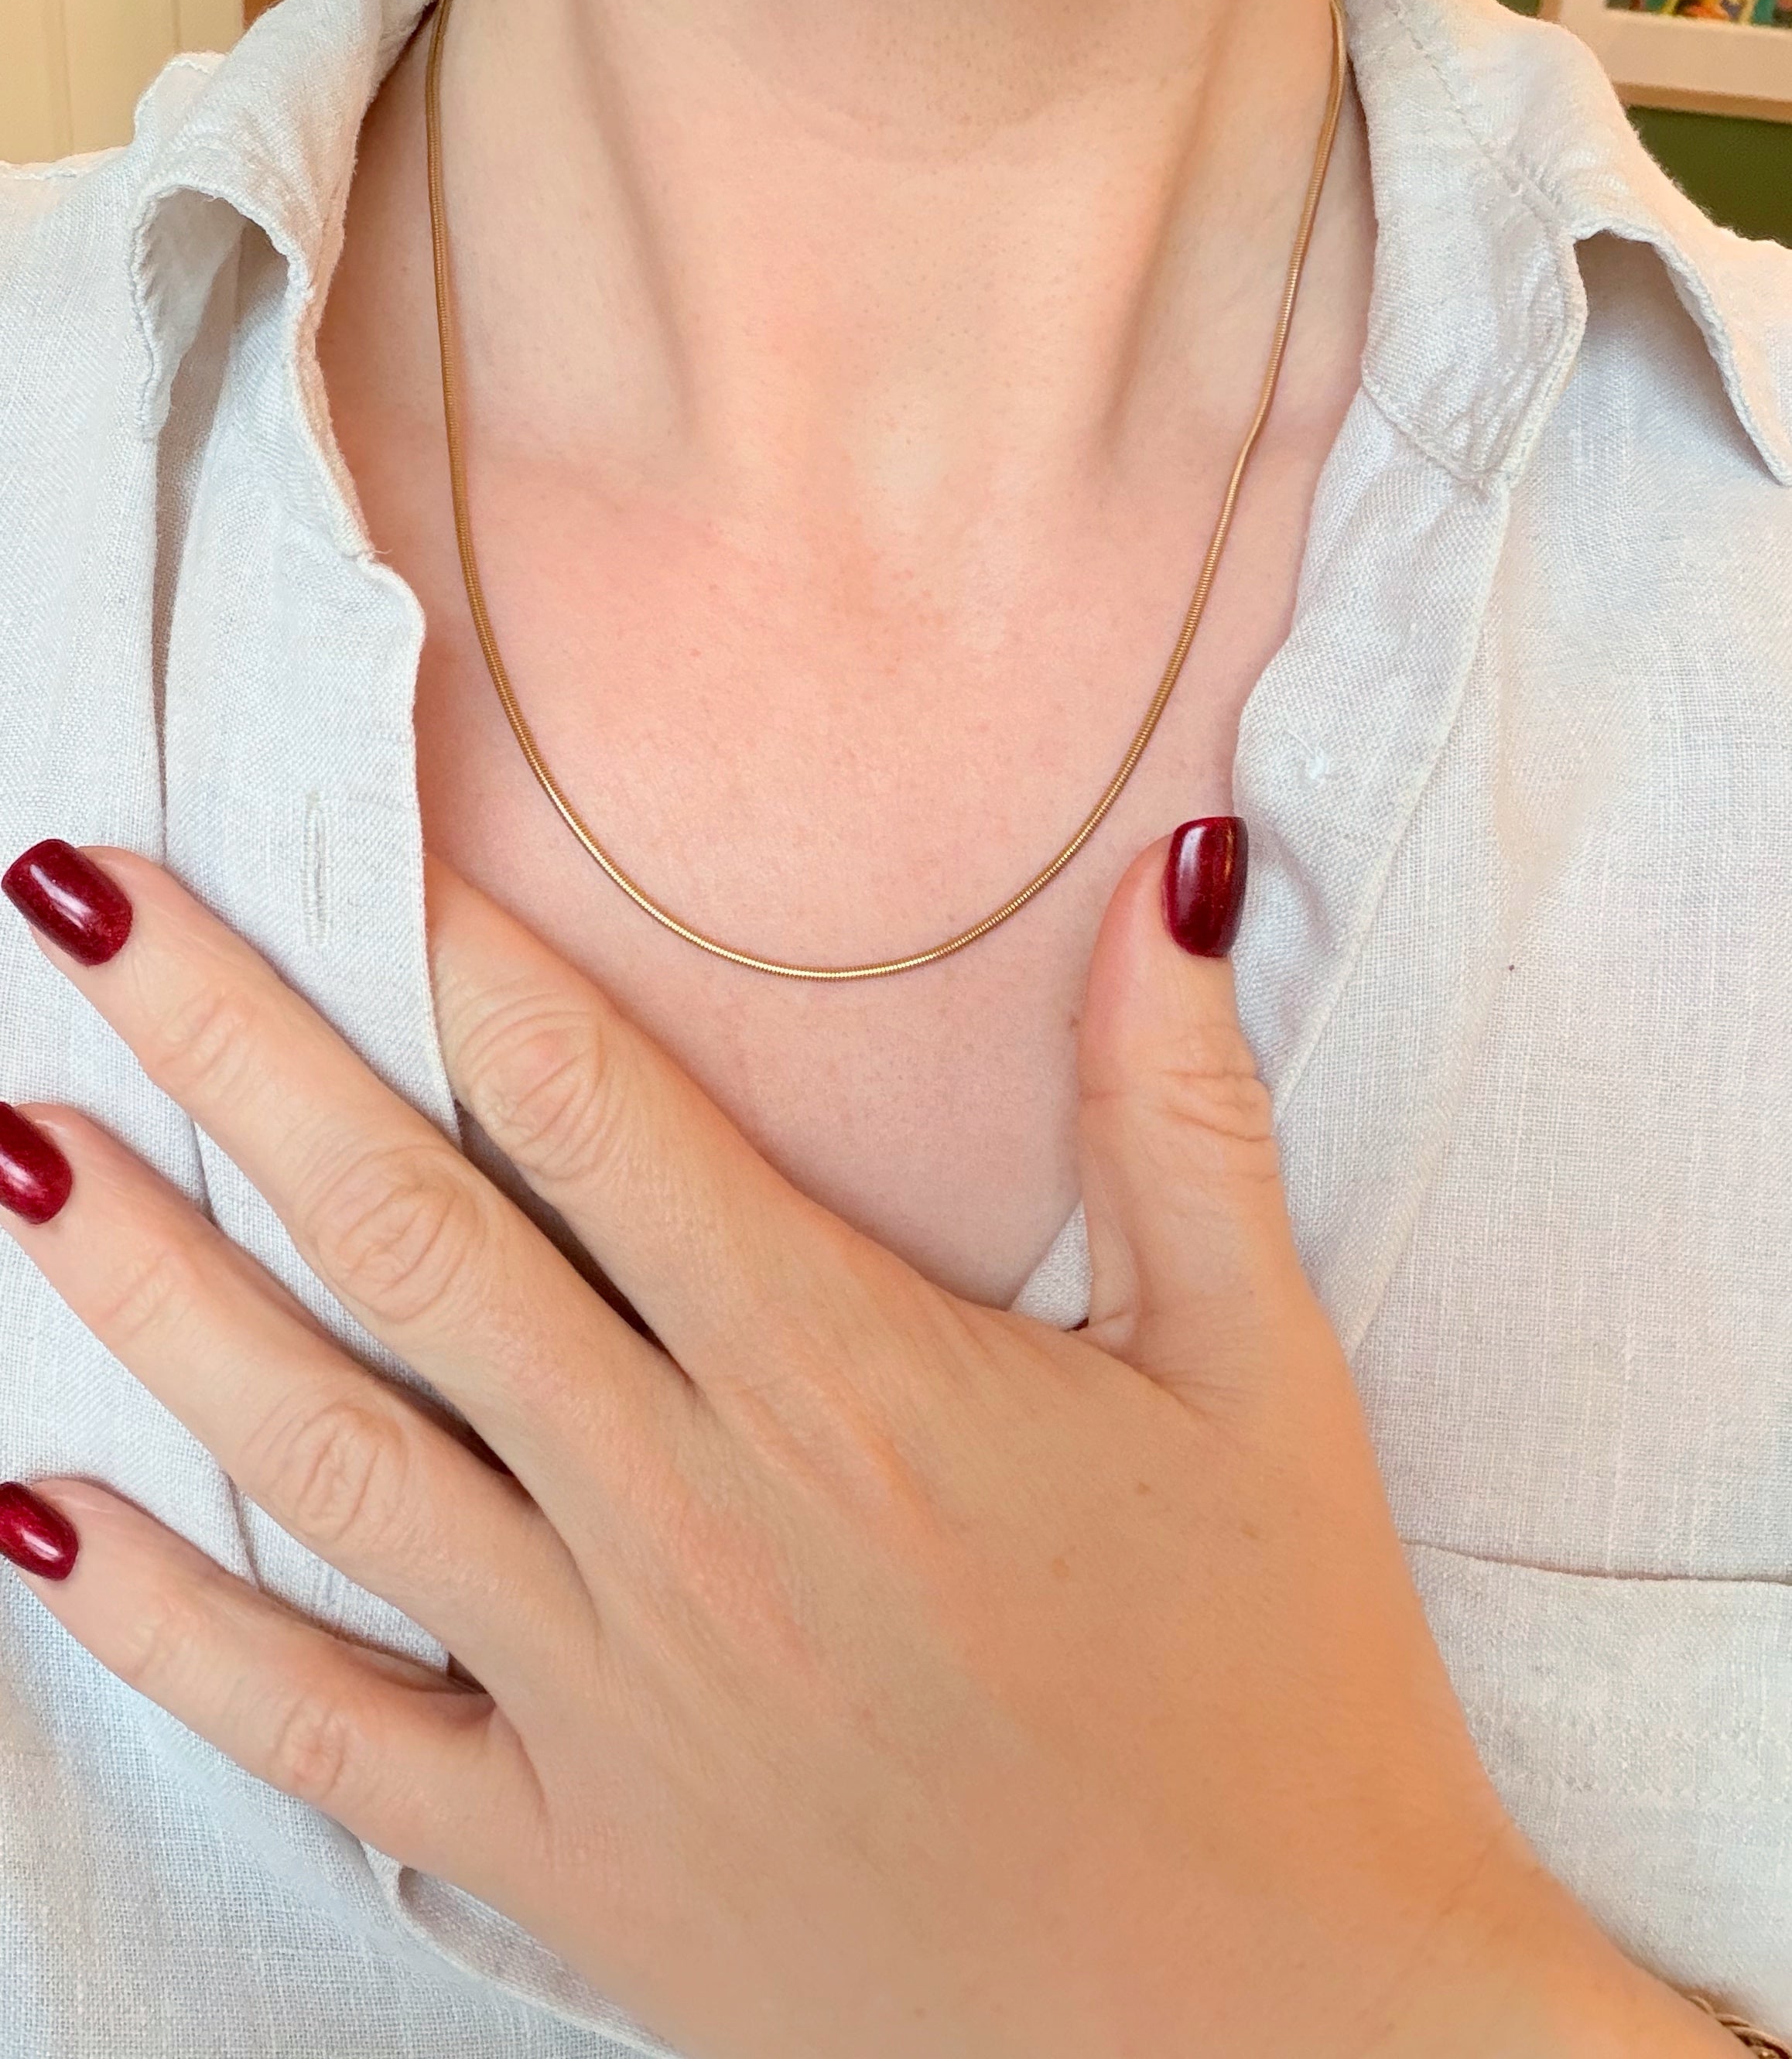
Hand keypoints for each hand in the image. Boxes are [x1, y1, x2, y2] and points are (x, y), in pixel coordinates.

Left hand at [0, 839, 1719, 2057]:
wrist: (1285, 2047)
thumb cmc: (1282, 1690)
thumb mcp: (1260, 1378)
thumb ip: (1185, 1114)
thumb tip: (1171, 868)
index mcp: (850, 1379)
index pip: (602, 1110)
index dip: (464, 954)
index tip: (351, 836)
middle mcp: (692, 1515)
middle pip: (413, 1238)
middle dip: (231, 1050)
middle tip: (82, 903)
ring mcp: (610, 1697)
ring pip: (324, 1457)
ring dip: (151, 1292)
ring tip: (20, 1146)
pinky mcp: (576, 1857)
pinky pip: (327, 1733)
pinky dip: (167, 1636)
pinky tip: (38, 1520)